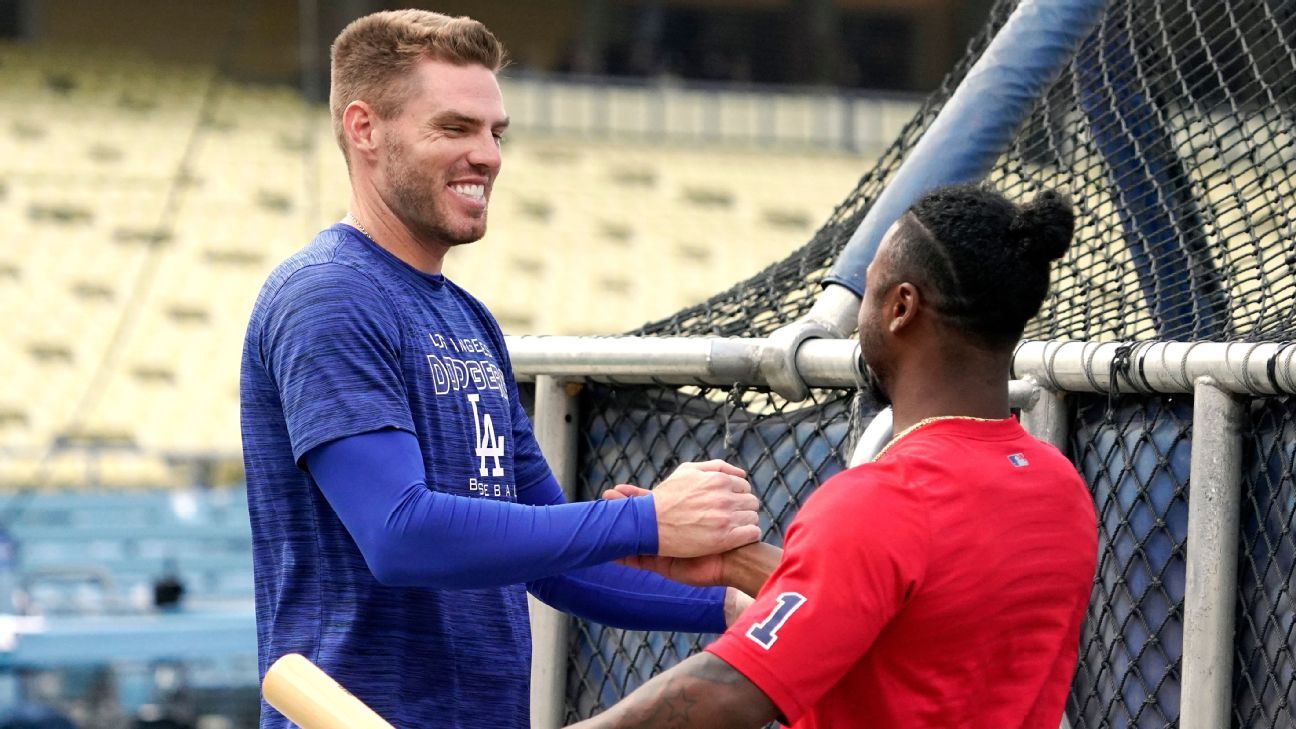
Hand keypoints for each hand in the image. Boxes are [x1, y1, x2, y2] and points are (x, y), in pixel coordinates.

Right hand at [616, 460, 759, 558]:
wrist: (649, 523)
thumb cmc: (667, 497)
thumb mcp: (687, 471)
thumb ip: (716, 467)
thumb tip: (741, 472)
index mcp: (718, 479)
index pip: (745, 486)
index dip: (736, 495)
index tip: (726, 504)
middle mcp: (725, 497)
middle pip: (751, 502)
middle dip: (742, 508)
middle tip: (728, 516)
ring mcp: (725, 518)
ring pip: (753, 518)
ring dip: (744, 522)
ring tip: (729, 528)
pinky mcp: (725, 539)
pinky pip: (753, 533)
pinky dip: (748, 535)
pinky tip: (735, 537)